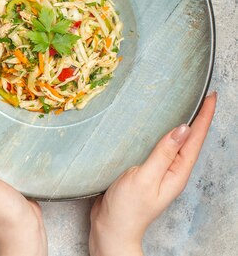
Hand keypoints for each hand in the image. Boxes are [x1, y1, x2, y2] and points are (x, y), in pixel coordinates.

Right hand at [89, 92, 216, 255]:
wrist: (111, 227)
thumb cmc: (128, 207)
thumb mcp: (146, 177)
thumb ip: (163, 153)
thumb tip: (182, 129)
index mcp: (177, 172)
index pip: (195, 140)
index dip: (204, 117)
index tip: (211, 96)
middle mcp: (171, 170)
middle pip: (189, 140)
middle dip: (199, 117)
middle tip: (204, 95)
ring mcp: (158, 171)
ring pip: (174, 143)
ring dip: (181, 124)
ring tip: (187, 105)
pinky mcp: (144, 170)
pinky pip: (158, 147)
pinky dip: (160, 133)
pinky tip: (155, 128)